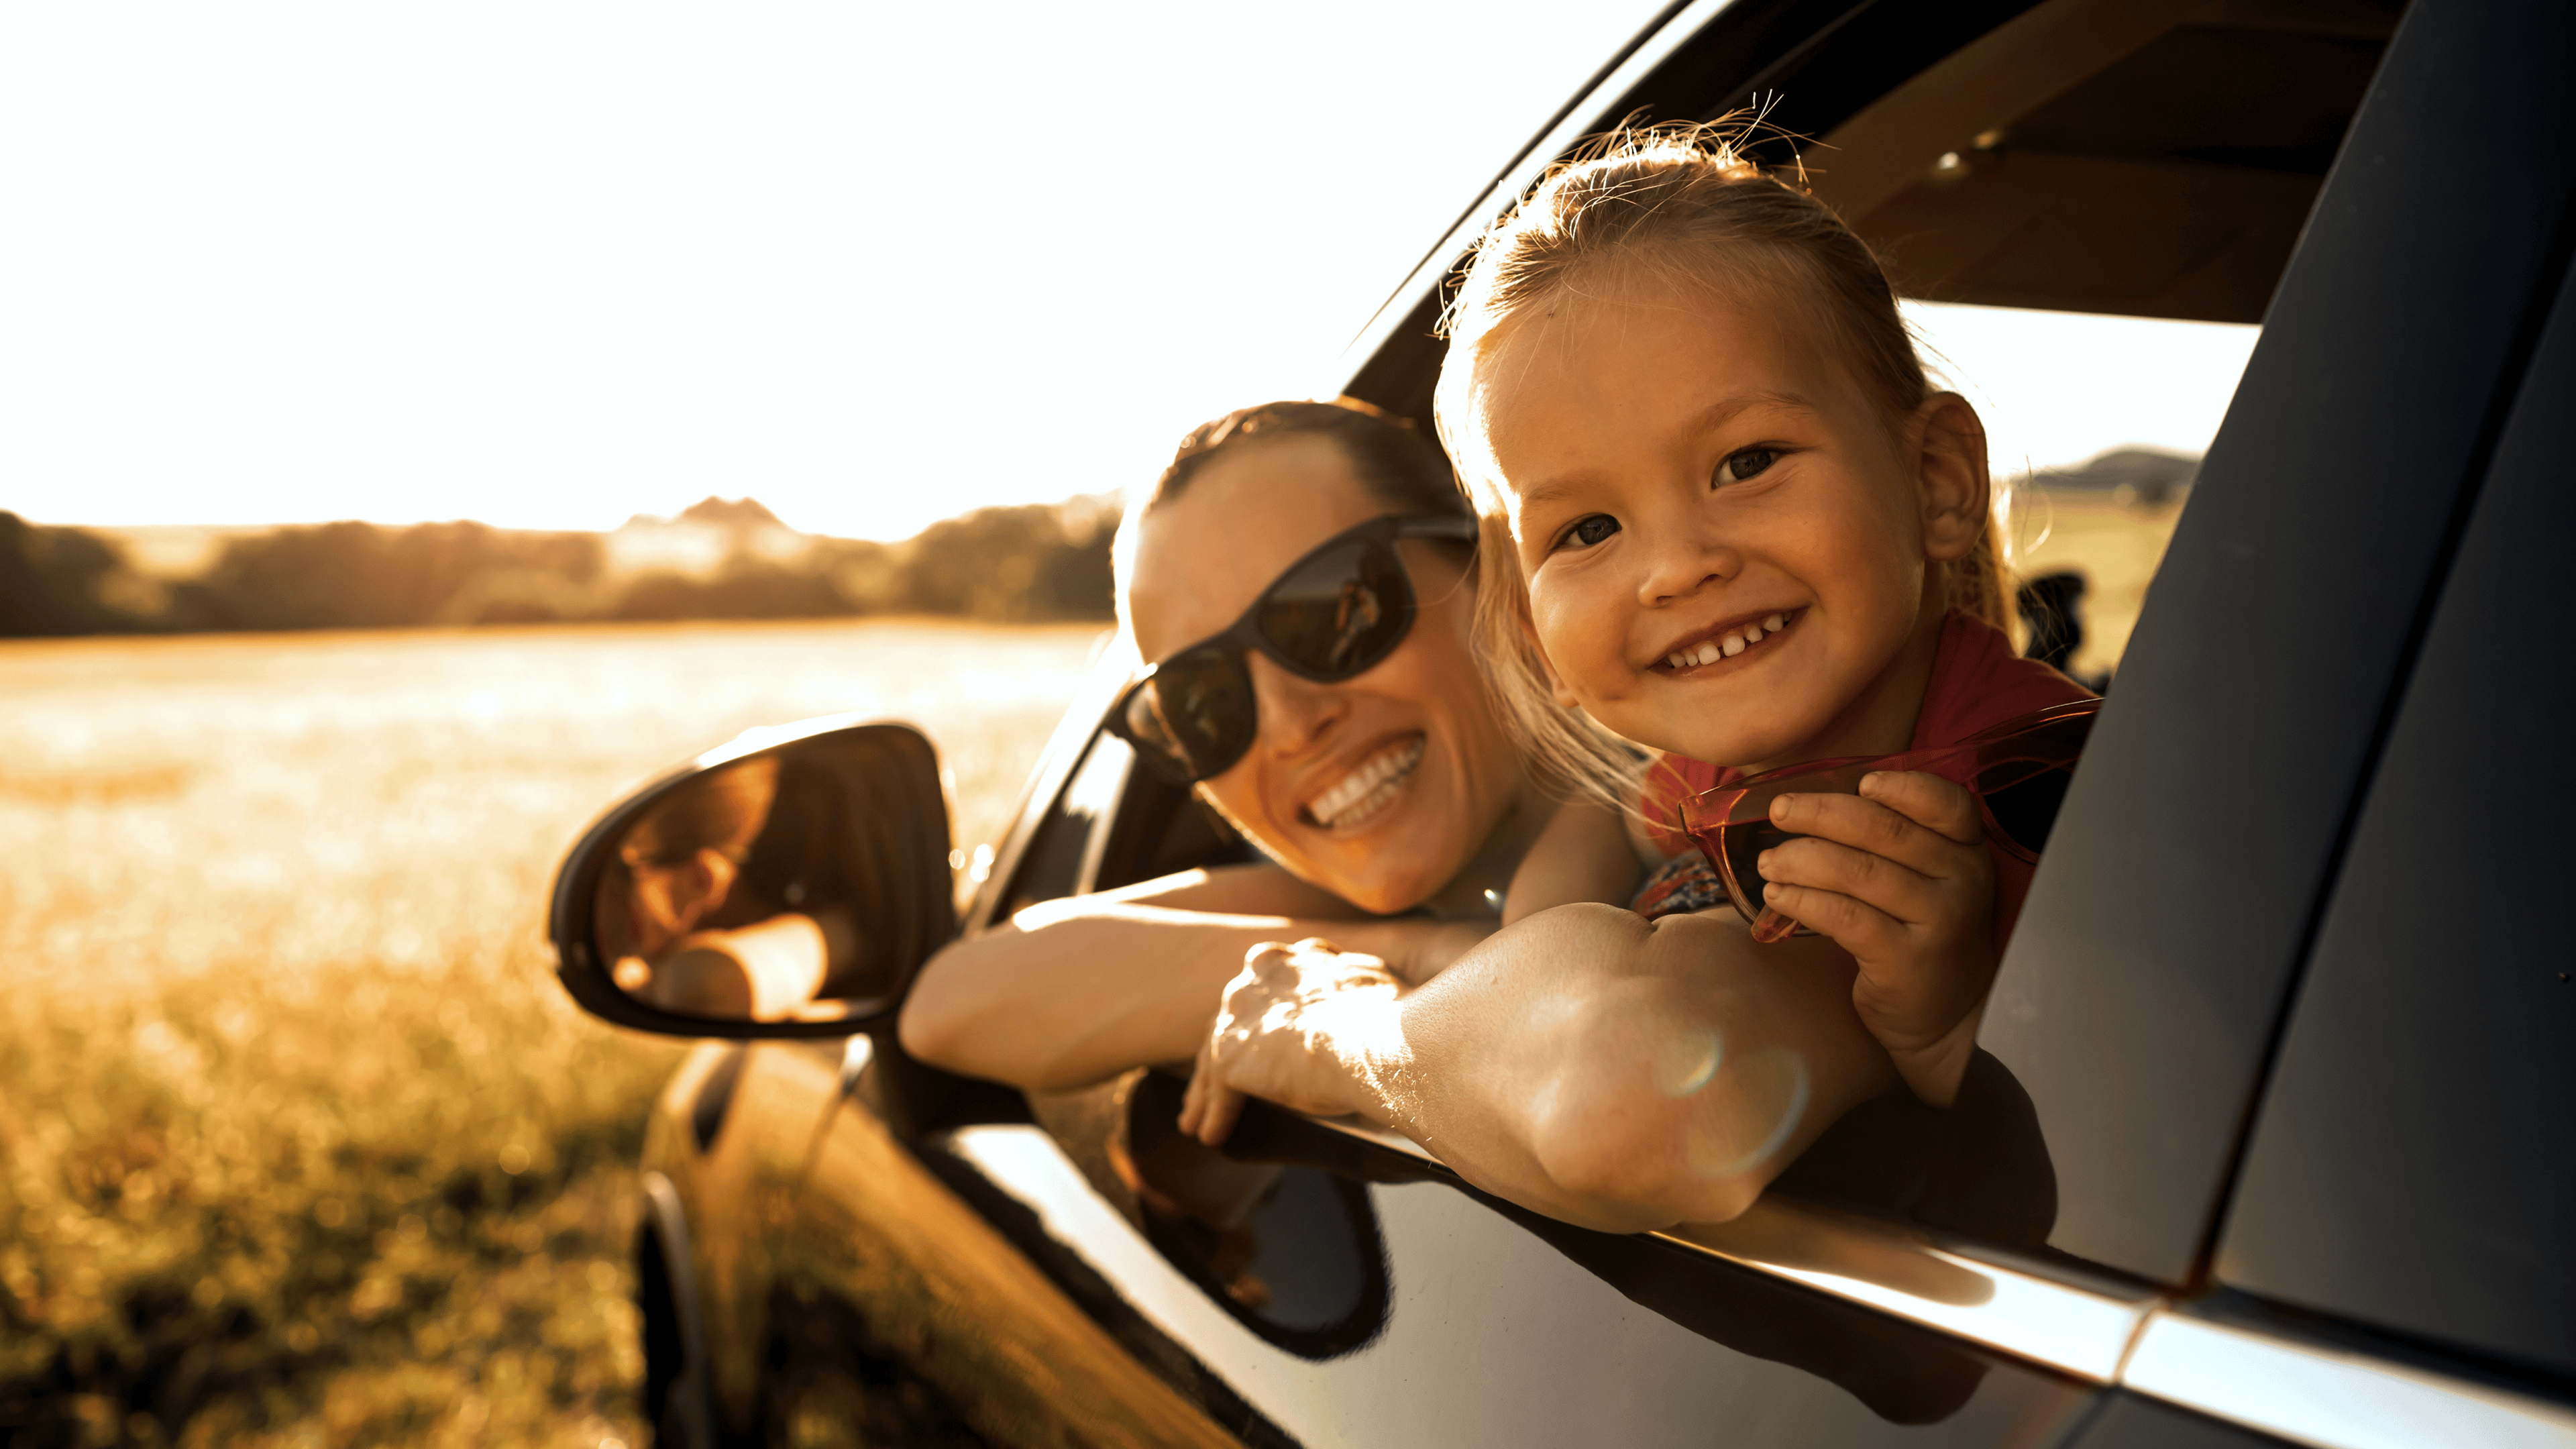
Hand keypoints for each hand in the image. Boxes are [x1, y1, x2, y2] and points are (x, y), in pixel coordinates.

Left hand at [1176, 938, 1399, 1145]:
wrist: (1377, 1039)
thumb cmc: (1390, 1017)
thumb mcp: (1371, 988)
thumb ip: (1351, 992)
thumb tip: (1367, 1007)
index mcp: (1289, 960)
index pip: (1264, 991)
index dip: (1260, 1015)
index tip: (1260, 1034)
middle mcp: (1255, 978)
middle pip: (1230, 1021)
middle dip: (1223, 1049)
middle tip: (1215, 1078)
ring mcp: (1238, 1015)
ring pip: (1213, 1056)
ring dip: (1204, 1090)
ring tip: (1195, 1118)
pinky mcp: (1230, 1056)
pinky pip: (1220, 1090)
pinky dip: (1216, 1114)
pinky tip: (1212, 1136)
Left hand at [1755, 770, 1994, 1104]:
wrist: (1947, 1016)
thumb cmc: (1920, 933)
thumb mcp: (1926, 881)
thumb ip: (1891, 842)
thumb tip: (1809, 803)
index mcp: (1967, 850)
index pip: (1948, 804)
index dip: (1903, 787)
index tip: (1860, 781)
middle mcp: (1962, 881)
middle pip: (1885, 831)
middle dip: (1822, 813)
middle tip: (1780, 811)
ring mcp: (1940, 922)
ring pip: (1859, 873)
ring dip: (1801, 859)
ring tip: (1769, 861)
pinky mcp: (1908, 961)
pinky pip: (1845, 918)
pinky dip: (1804, 901)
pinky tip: (1778, 896)